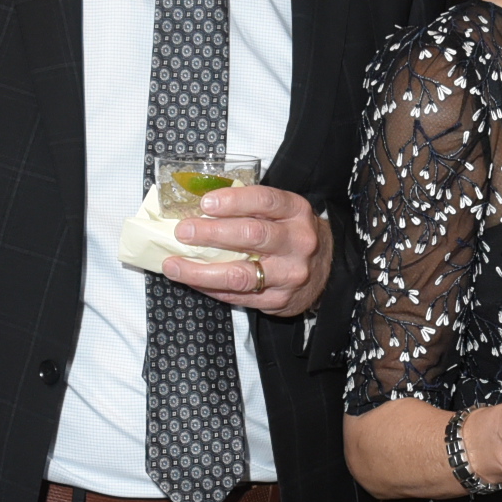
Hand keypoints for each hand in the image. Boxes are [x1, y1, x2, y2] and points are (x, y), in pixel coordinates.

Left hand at [164, 185, 331, 318]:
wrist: (327, 269)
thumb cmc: (292, 234)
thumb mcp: (282, 212)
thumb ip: (250, 207)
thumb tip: (198, 206)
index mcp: (296, 212)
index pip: (265, 201)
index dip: (233, 201)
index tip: (205, 203)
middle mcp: (297, 242)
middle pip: (251, 235)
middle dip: (211, 233)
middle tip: (183, 231)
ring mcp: (290, 274)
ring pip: (241, 274)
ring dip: (201, 270)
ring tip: (173, 265)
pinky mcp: (280, 300)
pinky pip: (238, 296)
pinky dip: (209, 288)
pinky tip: (192, 280)